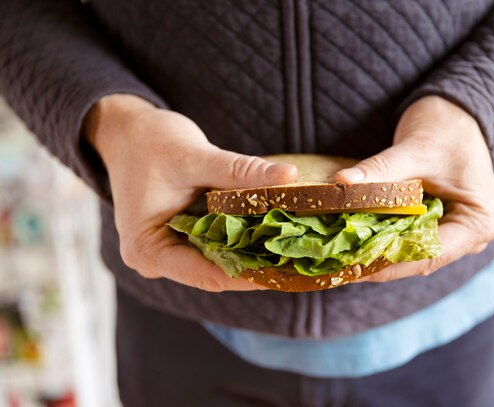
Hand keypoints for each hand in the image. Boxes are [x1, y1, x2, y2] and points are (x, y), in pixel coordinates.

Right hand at [83, 94, 296, 290]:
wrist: (125, 132)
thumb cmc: (149, 142)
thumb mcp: (194, 156)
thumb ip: (240, 171)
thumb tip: (289, 177)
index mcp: (147, 250)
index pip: (210, 275)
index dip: (253, 275)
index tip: (290, 269)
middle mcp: (155, 261)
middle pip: (215, 273)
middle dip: (257, 265)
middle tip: (300, 259)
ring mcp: (167, 252)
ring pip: (217, 261)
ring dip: (252, 254)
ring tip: (293, 249)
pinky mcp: (178, 240)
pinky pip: (214, 246)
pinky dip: (240, 240)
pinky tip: (272, 233)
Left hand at [335, 96, 493, 280]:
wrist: (457, 113)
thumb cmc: (447, 128)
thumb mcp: (416, 148)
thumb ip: (381, 169)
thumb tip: (342, 183)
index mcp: (478, 222)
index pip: (429, 254)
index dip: (390, 264)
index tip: (354, 266)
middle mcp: (470, 237)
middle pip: (418, 259)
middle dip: (378, 261)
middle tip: (338, 265)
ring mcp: (453, 234)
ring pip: (409, 253)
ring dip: (376, 253)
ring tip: (339, 259)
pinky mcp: (434, 226)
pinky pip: (405, 238)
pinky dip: (380, 239)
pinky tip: (351, 242)